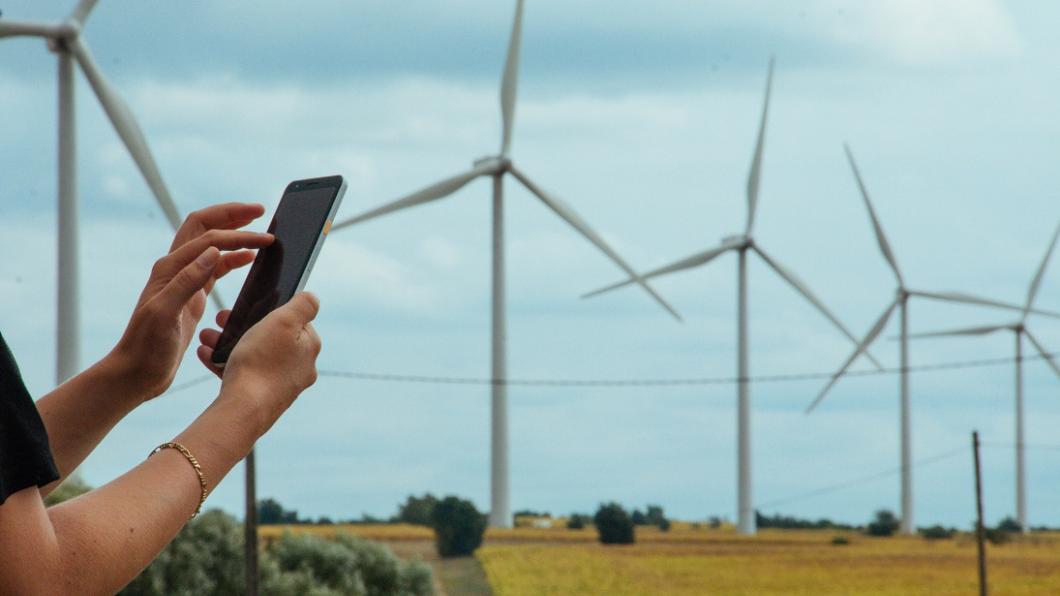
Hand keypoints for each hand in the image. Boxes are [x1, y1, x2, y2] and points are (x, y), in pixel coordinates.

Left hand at [107, 203, 273, 400]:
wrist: (137, 372)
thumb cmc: (147, 347)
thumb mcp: (165, 314)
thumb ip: (188, 281)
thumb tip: (213, 251)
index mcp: (170, 269)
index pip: (209, 238)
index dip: (238, 233)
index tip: (265, 236)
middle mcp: (176, 268)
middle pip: (205, 227)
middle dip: (232, 216)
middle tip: (260, 211)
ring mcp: (184, 281)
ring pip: (212, 245)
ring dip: (235, 234)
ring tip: (260, 233)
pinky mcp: (192, 296)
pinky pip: (215, 268)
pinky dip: (233, 258)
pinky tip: (249, 260)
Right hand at [197, 292, 321, 433]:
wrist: (242, 410)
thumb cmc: (261, 362)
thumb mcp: (284, 321)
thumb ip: (303, 305)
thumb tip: (312, 298)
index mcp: (309, 348)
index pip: (295, 320)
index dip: (270, 309)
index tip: (247, 306)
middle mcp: (299, 367)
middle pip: (270, 337)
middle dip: (242, 325)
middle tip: (221, 318)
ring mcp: (280, 384)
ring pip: (252, 354)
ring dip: (227, 341)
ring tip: (206, 336)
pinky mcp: (260, 397)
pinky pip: (242, 374)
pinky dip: (223, 361)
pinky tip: (205, 354)